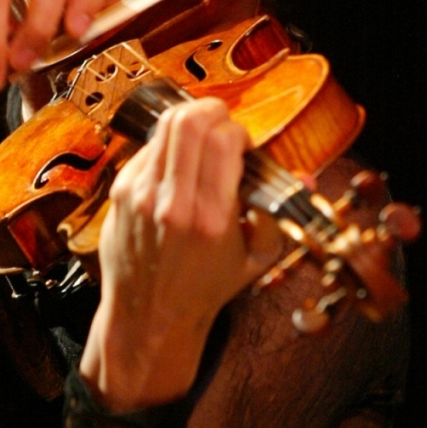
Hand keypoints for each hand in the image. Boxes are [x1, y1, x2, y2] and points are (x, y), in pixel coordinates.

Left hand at [80, 97, 283, 411]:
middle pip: (189, 120)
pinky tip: (177, 169)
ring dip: (189, 123)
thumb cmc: (205, 288)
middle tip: (222, 127)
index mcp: (212, 219)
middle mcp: (173, 203)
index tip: (243, 147)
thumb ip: (279, 214)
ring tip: (201, 140)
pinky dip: (167, 148)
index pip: (223, 140)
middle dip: (213, 112)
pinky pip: (147, 148)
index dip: (239, 132)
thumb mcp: (256, 259)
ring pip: (164, 126)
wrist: (150, 315)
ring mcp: (142, 195)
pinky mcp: (121, 192)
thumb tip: (304, 178)